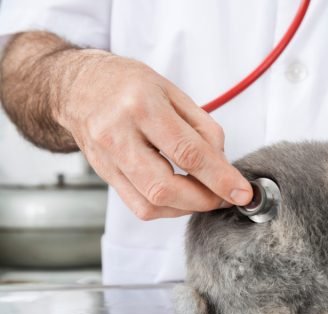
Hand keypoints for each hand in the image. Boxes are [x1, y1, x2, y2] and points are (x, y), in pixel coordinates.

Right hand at [56, 51, 252, 219]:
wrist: (78, 86)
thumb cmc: (128, 84)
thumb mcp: (173, 91)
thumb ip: (203, 128)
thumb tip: (223, 164)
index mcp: (142, 105)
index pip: (188, 153)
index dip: (220, 178)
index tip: (242, 193)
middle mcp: (119, 134)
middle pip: (165, 187)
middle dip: (204, 200)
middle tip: (224, 196)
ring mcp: (107, 159)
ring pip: (150, 204)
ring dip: (187, 207)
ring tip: (204, 194)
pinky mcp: (105, 175)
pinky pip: (139, 206)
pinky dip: (168, 208)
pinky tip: (182, 196)